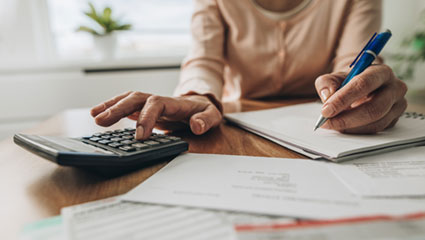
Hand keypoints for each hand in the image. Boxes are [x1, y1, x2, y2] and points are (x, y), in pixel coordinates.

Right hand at [90, 92, 222, 139]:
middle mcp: (158, 100)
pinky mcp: (144, 109)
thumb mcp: (213, 116)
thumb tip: (197, 126)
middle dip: (118, 108)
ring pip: (127, 99)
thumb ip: (206, 120)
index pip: (156, 104)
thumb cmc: (205, 112)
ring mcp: (149, 103)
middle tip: (101, 121)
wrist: (200, 107)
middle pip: (136, 98)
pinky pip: (125, 105)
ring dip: (110, 106)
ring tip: (94, 115)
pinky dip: (111, 107)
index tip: (140, 136)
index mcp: (174, 102)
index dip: (146, 118)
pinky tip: (97, 114)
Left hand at [315, 64, 407, 133]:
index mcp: (381, 71)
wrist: (361, 86)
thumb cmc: (348, 81)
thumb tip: (328, 97)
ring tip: (332, 125)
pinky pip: (376, 130)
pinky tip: (343, 128)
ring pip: (376, 122)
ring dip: (351, 127)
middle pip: (374, 108)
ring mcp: (398, 105)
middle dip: (346, 118)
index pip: (363, 84)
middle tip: (327, 122)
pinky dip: (357, 131)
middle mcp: (395, 88)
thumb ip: (327, 84)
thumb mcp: (333, 78)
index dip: (343, 99)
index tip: (326, 110)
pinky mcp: (394, 119)